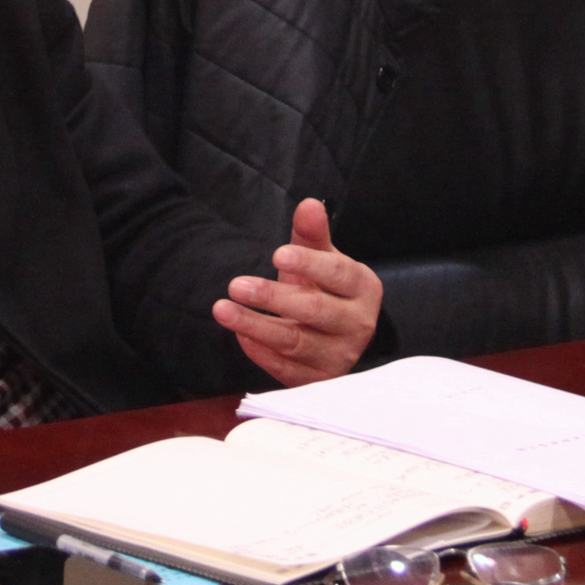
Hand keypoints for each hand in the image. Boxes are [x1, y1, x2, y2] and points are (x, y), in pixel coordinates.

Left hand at [210, 197, 382, 385]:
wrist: (337, 335)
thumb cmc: (327, 288)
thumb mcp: (323, 259)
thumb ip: (313, 235)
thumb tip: (309, 204)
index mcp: (362, 288)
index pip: (337, 274)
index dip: (308, 263)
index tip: (276, 254)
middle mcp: (357, 324)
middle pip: (314, 310)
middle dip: (273, 297)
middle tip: (236, 284)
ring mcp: (338, 355)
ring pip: (295, 342)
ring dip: (255, 326)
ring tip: (222, 309)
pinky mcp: (318, 380)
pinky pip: (285, 368)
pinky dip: (259, 351)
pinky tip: (239, 334)